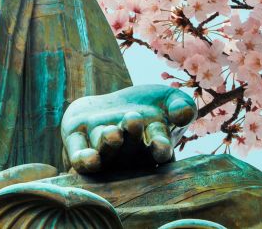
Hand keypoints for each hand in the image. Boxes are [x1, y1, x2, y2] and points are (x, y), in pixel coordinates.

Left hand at [60, 84, 196, 174]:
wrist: (113, 103)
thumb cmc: (149, 105)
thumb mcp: (170, 100)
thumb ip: (181, 106)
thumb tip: (184, 112)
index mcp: (153, 150)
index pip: (158, 152)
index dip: (160, 148)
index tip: (161, 145)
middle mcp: (128, 158)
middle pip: (129, 151)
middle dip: (131, 136)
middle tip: (133, 119)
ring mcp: (103, 153)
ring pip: (105, 153)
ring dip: (108, 145)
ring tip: (113, 133)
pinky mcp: (78, 145)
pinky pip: (78, 157)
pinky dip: (84, 160)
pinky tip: (89, 159)